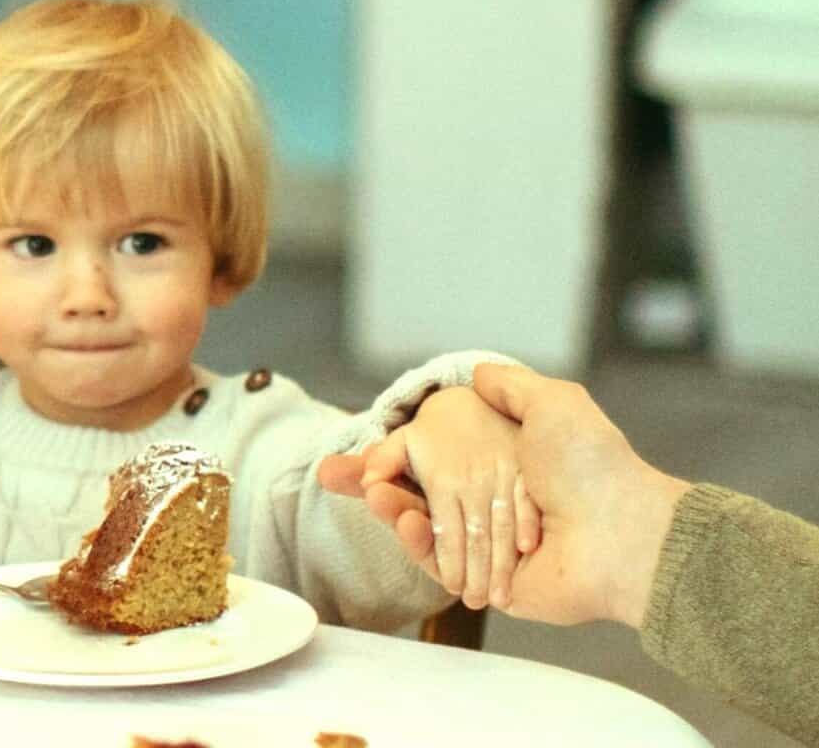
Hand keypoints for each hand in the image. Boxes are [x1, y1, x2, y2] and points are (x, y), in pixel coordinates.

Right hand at [321, 366, 691, 626]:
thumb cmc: (592, 466)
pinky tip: (403, 517)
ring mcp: (492, 547)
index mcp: (511, 467)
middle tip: (335, 473)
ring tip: (374, 492)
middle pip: (423, 494)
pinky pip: (441, 562)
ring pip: (426, 527)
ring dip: (393, 509)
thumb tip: (477, 374)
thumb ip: (512, 386)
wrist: (621, 534)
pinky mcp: (489, 582)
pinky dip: (416, 541)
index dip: (398, 452)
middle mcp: (499, 506)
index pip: (440, 459)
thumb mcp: (555, 403)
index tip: (368, 448)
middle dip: (379, 483)